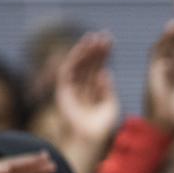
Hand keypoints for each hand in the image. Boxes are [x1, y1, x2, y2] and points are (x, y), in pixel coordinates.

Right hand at [55, 31, 119, 172]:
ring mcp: (72, 88)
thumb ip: (107, 89)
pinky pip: (68, 71)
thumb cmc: (101, 126)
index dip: (103, 54)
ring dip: (84, 51)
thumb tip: (105, 72)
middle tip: (103, 35)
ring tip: (93, 38)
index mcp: (94, 90)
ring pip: (78, 65)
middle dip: (95, 49)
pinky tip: (82, 49)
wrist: (88, 138)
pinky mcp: (63, 91)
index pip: (98, 67)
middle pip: (89, 63)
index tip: (110, 40)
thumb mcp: (110, 105)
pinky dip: (74, 59)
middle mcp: (83, 87)